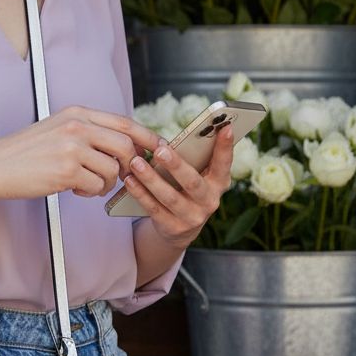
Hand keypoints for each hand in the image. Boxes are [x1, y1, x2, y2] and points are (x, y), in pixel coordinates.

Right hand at [0, 106, 161, 201]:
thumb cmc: (25, 153)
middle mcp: (77, 126)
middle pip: (126, 146)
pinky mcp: (67, 171)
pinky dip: (90, 192)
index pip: (125, 123)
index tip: (159, 149)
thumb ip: (87, 132)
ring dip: (107, 182)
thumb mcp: (57, 129)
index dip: (147, 137)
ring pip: (114, 169)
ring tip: (88, 184)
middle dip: (129, 166)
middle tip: (121, 177)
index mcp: (77, 113)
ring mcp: (72, 148)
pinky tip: (74, 189)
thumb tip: (123, 146)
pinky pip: (97, 185)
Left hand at [123, 123, 234, 248]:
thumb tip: (167, 141)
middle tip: (160, 150)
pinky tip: (130, 180)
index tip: (226, 127)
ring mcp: (192, 217)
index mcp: (218, 183)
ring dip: (151, 178)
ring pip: (169, 196)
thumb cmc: (186, 189)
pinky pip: (153, 208)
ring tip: (136, 162)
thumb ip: (191, 159)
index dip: (226, 147)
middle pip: (192, 182)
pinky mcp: (172, 227)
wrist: (179, 228)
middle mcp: (209, 201)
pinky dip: (140, 193)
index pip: (224, 164)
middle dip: (176, 165)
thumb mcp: (196, 176)